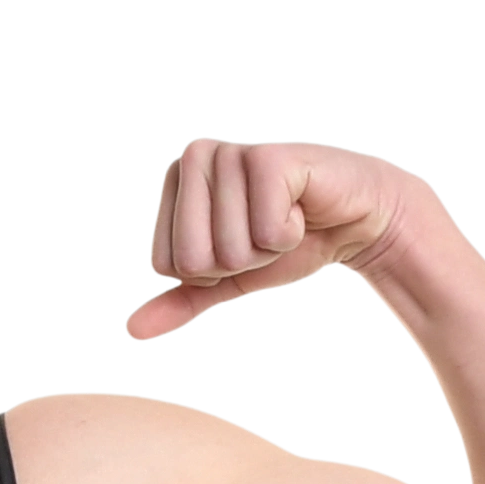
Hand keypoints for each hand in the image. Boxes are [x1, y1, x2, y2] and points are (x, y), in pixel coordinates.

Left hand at [126, 137, 409, 339]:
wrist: (353, 218)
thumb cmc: (287, 241)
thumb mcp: (228, 278)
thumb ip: (181, 300)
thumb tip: (131, 331)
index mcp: (175, 179)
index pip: (169, 264)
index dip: (213, 270)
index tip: (244, 238)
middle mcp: (194, 155)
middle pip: (192, 261)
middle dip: (238, 262)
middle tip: (266, 231)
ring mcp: (230, 152)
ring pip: (227, 250)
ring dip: (267, 248)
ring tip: (287, 217)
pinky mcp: (267, 157)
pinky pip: (264, 232)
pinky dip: (290, 235)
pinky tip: (303, 208)